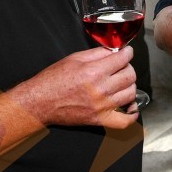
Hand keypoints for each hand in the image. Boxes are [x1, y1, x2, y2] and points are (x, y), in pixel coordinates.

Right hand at [12, 47, 137, 129]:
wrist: (40, 102)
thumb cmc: (53, 80)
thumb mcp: (74, 59)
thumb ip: (98, 53)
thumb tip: (115, 50)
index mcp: (94, 72)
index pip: (123, 59)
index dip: (127, 53)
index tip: (126, 52)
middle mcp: (101, 89)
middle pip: (130, 75)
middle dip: (128, 67)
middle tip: (121, 67)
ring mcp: (102, 106)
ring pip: (131, 93)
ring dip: (129, 86)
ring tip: (121, 83)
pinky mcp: (100, 120)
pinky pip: (125, 121)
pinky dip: (131, 114)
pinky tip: (130, 107)